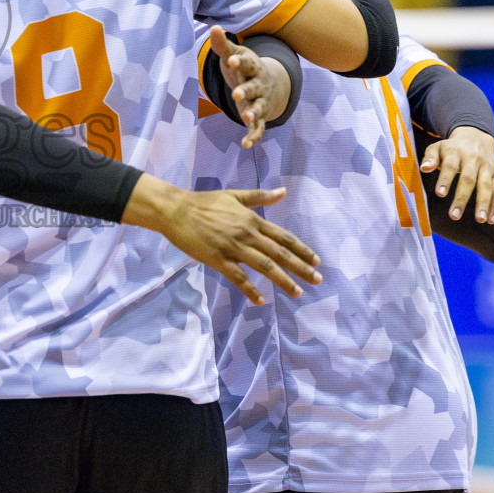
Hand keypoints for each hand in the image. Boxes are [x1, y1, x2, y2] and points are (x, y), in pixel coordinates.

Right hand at [124, 177, 321, 305]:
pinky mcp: (218, 259)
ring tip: (297, 292)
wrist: (176, 210)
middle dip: (301, 268)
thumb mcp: (235, 195)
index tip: (317, 261)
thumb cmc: (204, 202)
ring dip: (283, 280)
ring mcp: (233, 247)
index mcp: (252, 219)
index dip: (302, 250)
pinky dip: (250, 290)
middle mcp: (247, 234)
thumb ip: (260, 197)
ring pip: (264, 266)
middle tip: (317, 280)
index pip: (283, 237)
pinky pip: (238, 277)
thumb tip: (283, 192)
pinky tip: (260, 300)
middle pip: (279, 253)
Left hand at [208, 27, 288, 147]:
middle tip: (237, 95)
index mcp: (252, 67)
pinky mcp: (259, 117)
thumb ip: (223, 46)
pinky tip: (245, 144)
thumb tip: (214, 27)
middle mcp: (259, 85)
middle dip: (246, 91)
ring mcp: (261, 102)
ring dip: (253, 113)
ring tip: (245, 117)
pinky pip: (258, 128)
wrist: (268, 83)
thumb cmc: (245, 67)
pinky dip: (253, 136)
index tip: (231, 59)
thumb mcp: (234, 56)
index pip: (247, 63)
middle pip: (254, 88)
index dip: (239, 61)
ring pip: (259, 108)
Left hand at [421, 126, 493, 223]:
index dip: (445, 179)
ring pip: (487, 186)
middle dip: (462, 198)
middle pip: (468, 179)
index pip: (450, 166)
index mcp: (456, 152)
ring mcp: (487, 167)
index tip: (440, 194)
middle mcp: (473, 159)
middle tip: (454, 216)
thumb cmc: (450, 148)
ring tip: (479, 220)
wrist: (476, 137)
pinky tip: (490, 220)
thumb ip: (430, 157)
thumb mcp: (437, 147)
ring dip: (484, 204)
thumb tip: (424, 168)